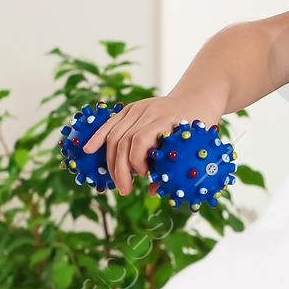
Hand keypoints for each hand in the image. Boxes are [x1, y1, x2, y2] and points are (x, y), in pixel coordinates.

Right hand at [82, 89, 221, 196]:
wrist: (197, 98)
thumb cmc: (199, 126)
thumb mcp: (194, 145)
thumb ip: (173, 167)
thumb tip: (153, 191)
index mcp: (167, 119)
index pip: (140, 140)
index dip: (136, 162)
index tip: (143, 176)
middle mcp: (150, 111)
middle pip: (124, 139)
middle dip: (120, 168)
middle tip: (124, 189)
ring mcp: (138, 108)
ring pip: (114, 134)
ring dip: (111, 160)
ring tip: (116, 180)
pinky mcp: (131, 108)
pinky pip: (111, 123)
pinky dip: (99, 137)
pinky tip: (88, 149)